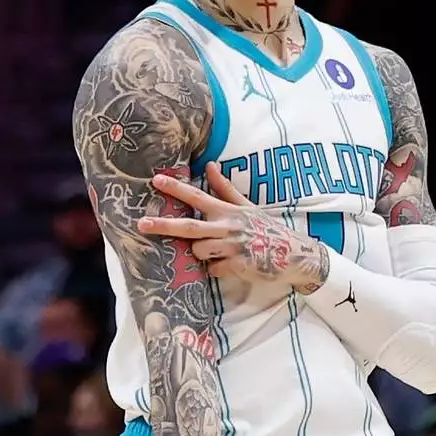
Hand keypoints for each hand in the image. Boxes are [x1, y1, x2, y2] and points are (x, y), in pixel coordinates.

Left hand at [139, 166, 330, 294]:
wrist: (293, 254)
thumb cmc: (268, 230)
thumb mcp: (248, 207)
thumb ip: (226, 189)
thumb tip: (210, 166)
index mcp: (228, 211)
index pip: (197, 197)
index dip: (176, 189)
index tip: (156, 181)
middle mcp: (227, 227)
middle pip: (189, 227)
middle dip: (163, 225)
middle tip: (141, 224)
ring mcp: (232, 247)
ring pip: (199, 251)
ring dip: (200, 254)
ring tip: (216, 253)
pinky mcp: (238, 266)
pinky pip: (213, 270)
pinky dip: (216, 269)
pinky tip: (228, 266)